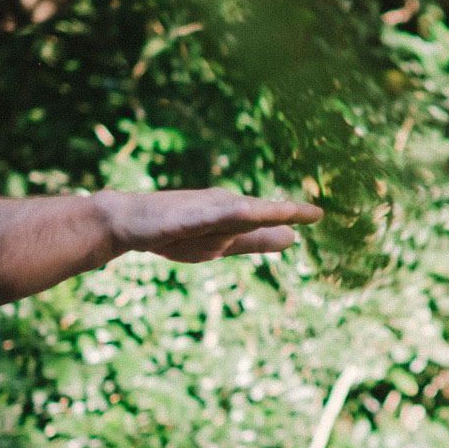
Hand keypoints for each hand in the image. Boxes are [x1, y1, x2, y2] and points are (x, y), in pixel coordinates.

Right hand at [99, 188, 323, 263]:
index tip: (320, 214)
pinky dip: (225, 213)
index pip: (269, 216)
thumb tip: (293, 238)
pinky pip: (207, 214)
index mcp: (237, 214)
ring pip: (238, 210)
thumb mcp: (224, 242)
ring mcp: (204, 209)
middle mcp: (224, 206)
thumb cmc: (176, 231)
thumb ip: (257, 239)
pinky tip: (242, 211)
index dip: (295, 215)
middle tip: (315, 213)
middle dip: (286, 212)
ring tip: (288, 211)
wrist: (129, 221)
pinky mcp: (183, 216)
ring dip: (262, 210)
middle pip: (258, 211)